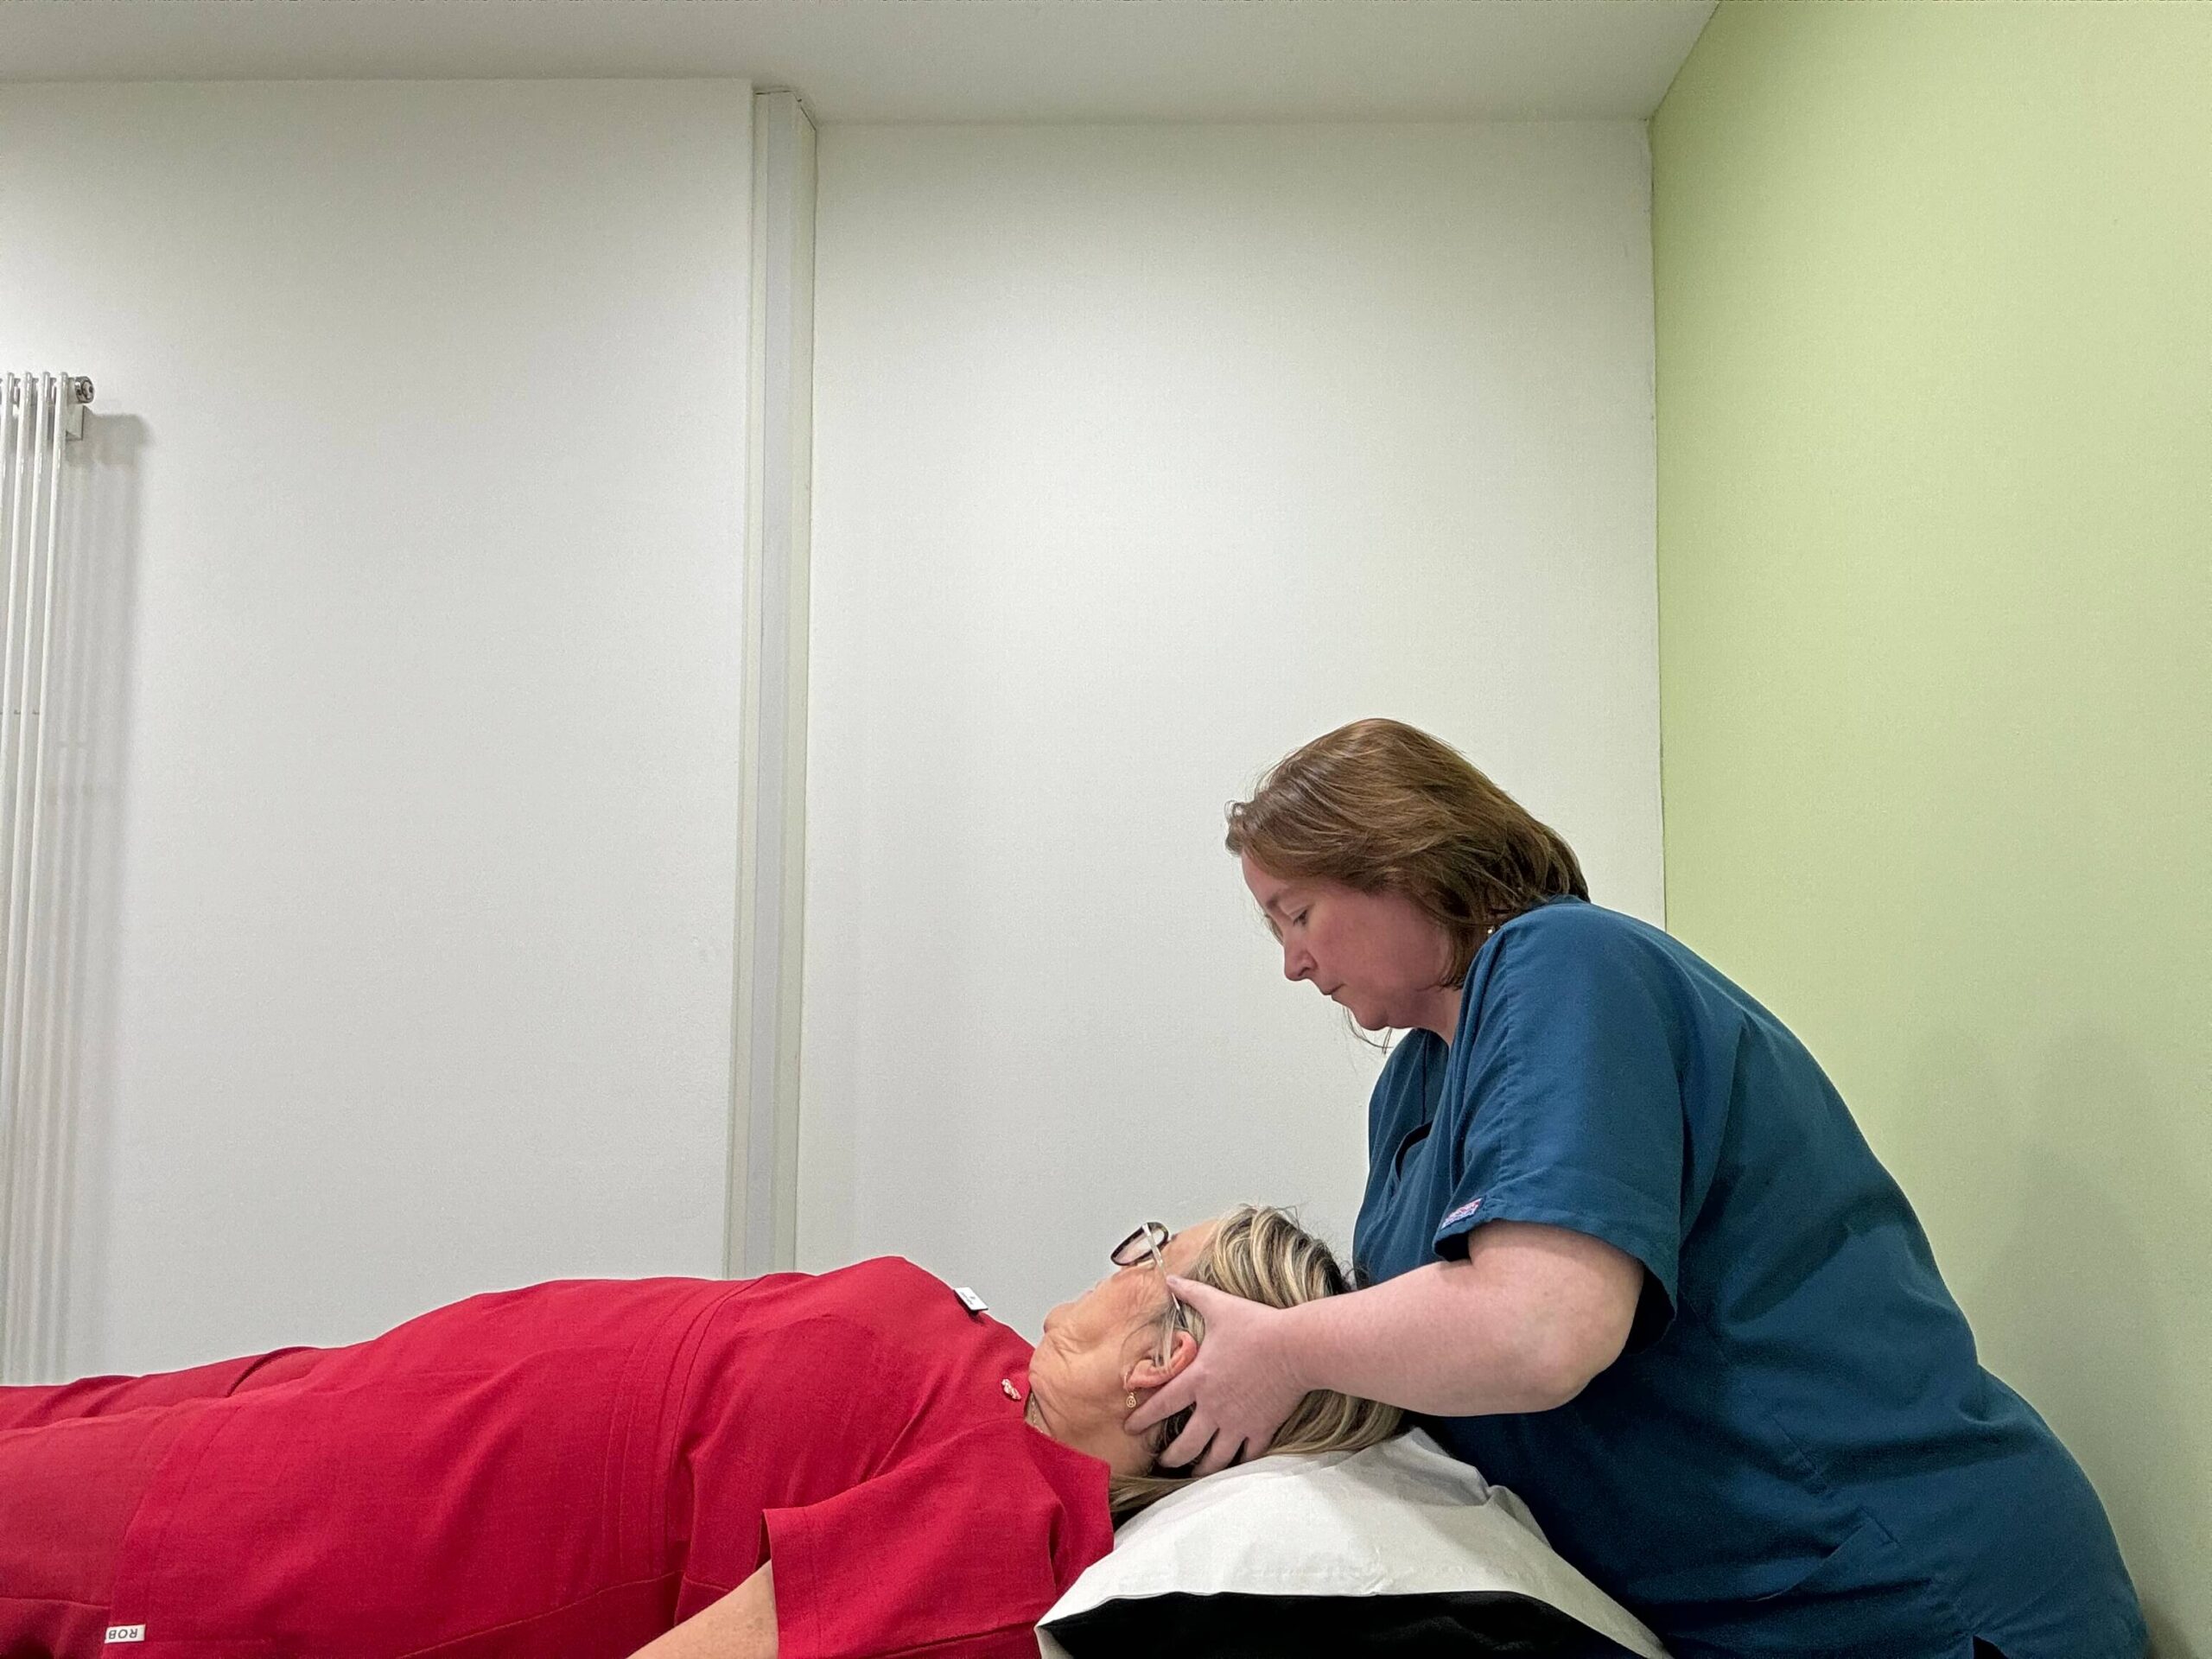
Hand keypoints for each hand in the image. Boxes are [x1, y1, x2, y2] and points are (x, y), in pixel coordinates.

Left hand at [1124, 1276, 1307, 1475]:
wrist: (1296, 1346)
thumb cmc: (1257, 1326)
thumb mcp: (1219, 1305)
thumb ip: (1192, 1292)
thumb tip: (1170, 1278)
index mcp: (1198, 1379)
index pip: (1161, 1404)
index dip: (1142, 1419)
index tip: (1130, 1428)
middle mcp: (1213, 1407)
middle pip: (1185, 1444)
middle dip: (1170, 1457)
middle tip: (1163, 1462)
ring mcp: (1238, 1422)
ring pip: (1214, 1459)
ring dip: (1201, 1469)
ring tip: (1194, 1473)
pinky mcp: (1262, 1429)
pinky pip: (1247, 1456)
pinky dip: (1239, 1464)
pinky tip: (1233, 1466)